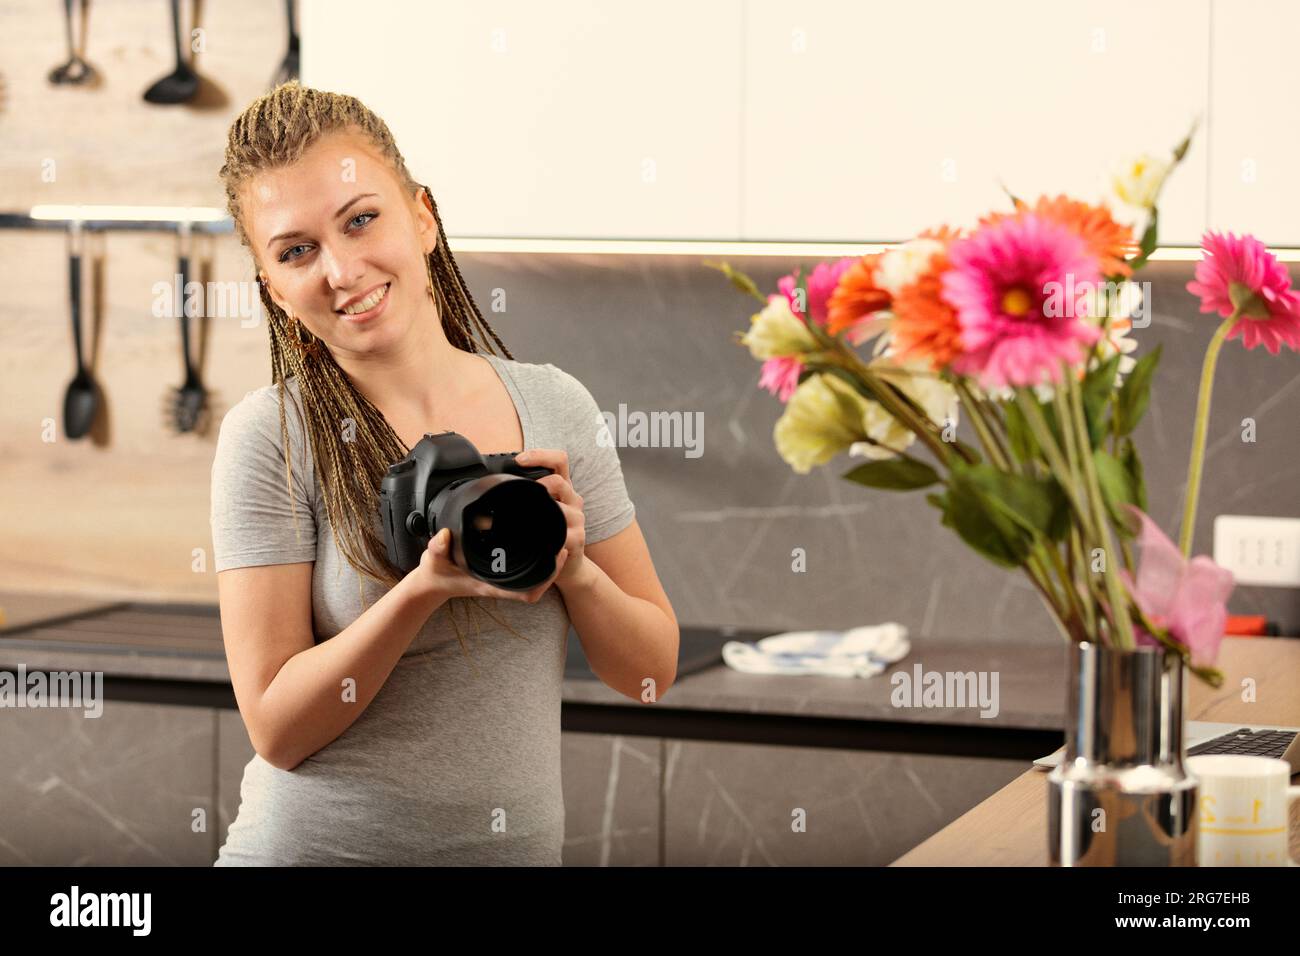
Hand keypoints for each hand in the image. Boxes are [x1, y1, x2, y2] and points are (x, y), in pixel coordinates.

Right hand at [409, 527, 568, 605]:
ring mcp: (500, 580)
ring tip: (557, 541)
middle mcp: (499, 584)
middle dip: (554, 567)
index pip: (528, 590)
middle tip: (564, 543)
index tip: (558, 555)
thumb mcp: (433, 558)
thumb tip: (445, 536)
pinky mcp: (499, 573)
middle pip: (538, 583)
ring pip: (534, 577)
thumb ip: (437, 547)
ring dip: (548, 563)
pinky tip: (539, 543)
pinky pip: (525, 571)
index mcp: (489, 584)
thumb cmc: (435, 573)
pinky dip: (536, 561)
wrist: (431, 583)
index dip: (548, 577)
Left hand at [515, 448, 588, 588]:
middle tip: (522, 492)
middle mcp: (573, 499)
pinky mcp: (577, 539)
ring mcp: (577, 519)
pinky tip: (540, 539)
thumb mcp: (542, 509)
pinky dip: (549, 536)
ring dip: (544, 509)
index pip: (559, 461)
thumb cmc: (551, 534)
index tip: (519, 460)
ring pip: (561, 507)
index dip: (540, 456)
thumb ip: (529, 496)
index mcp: (563, 488)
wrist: (570, 564)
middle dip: (539, 485)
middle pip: (559, 481)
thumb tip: (495, 485)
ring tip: (528, 517)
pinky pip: (563, 534)